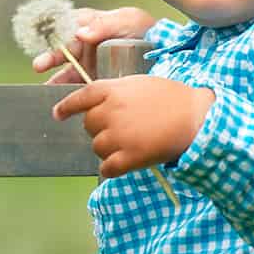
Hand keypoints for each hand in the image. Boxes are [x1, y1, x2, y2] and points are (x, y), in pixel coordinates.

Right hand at [31, 6, 159, 83]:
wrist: (165, 51)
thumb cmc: (144, 28)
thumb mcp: (127, 20)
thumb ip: (104, 25)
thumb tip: (80, 33)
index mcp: (91, 25)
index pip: (67, 26)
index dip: (53, 31)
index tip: (43, 37)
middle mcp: (86, 43)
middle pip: (63, 50)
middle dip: (50, 58)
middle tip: (39, 66)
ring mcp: (91, 62)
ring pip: (69, 71)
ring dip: (57, 79)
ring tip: (47, 89)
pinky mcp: (97, 79)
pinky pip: (81, 86)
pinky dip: (72, 94)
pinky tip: (65, 102)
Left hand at [51, 76, 215, 179]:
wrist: (196, 117)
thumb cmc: (173, 98)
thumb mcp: (139, 84)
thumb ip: (116, 93)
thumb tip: (99, 107)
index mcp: (112, 90)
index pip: (79, 98)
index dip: (66, 107)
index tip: (57, 114)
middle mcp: (110, 112)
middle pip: (88, 126)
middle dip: (100, 129)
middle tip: (123, 129)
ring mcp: (118, 136)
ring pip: (97, 148)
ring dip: (109, 149)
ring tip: (132, 143)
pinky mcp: (129, 157)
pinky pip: (106, 168)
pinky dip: (111, 169)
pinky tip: (123, 165)